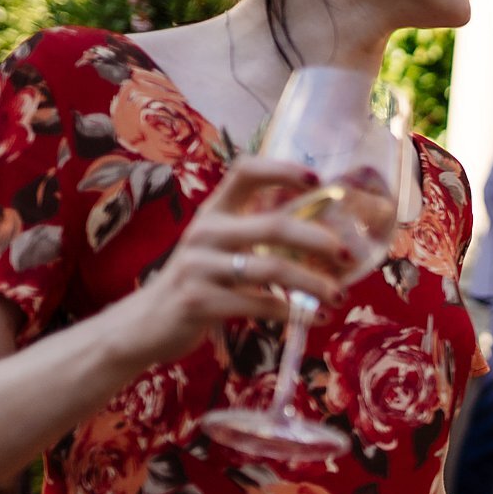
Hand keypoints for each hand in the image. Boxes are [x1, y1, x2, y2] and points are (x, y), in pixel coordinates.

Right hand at [110, 157, 343, 365]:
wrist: (144, 324)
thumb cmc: (197, 281)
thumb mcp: (218, 248)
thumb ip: (254, 235)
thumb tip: (326, 236)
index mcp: (213, 211)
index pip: (245, 172)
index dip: (282, 169)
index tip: (320, 181)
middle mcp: (205, 232)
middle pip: (273, 226)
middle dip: (319, 240)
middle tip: (348, 255)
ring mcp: (199, 266)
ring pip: (271, 269)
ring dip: (313, 284)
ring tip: (339, 295)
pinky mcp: (199, 301)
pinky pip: (258, 304)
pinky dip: (293, 313)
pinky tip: (315, 318)